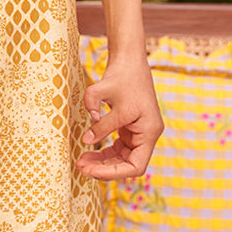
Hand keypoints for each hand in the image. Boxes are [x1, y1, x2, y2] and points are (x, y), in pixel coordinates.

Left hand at [77, 46, 162, 180]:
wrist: (128, 58)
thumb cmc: (122, 75)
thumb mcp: (108, 99)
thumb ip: (100, 123)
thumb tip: (87, 142)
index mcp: (149, 131)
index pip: (136, 165)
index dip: (114, 173)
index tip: (92, 171)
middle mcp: (147, 134)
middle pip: (127, 164)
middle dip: (104, 169)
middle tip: (81, 168)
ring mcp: (138, 131)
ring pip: (121, 157)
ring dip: (102, 162)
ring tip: (81, 162)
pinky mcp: (128, 126)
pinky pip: (117, 146)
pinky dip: (103, 151)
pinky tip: (88, 151)